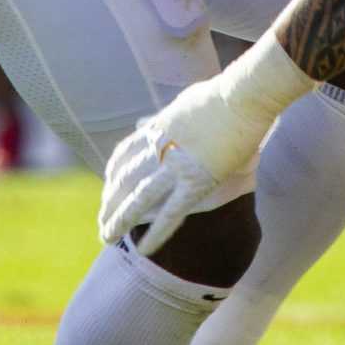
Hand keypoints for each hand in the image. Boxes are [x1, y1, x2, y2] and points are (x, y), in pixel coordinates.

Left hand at [99, 43, 308, 254]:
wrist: (242, 96)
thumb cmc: (223, 94)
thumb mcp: (184, 102)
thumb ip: (163, 117)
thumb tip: (145, 123)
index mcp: (157, 127)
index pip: (125, 153)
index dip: (113, 173)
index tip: (107, 186)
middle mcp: (158, 148)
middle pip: (124, 179)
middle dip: (110, 202)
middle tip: (101, 220)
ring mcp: (175, 166)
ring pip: (137, 200)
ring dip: (119, 220)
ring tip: (107, 238)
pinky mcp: (196, 182)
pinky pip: (170, 214)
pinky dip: (155, 234)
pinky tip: (143, 250)